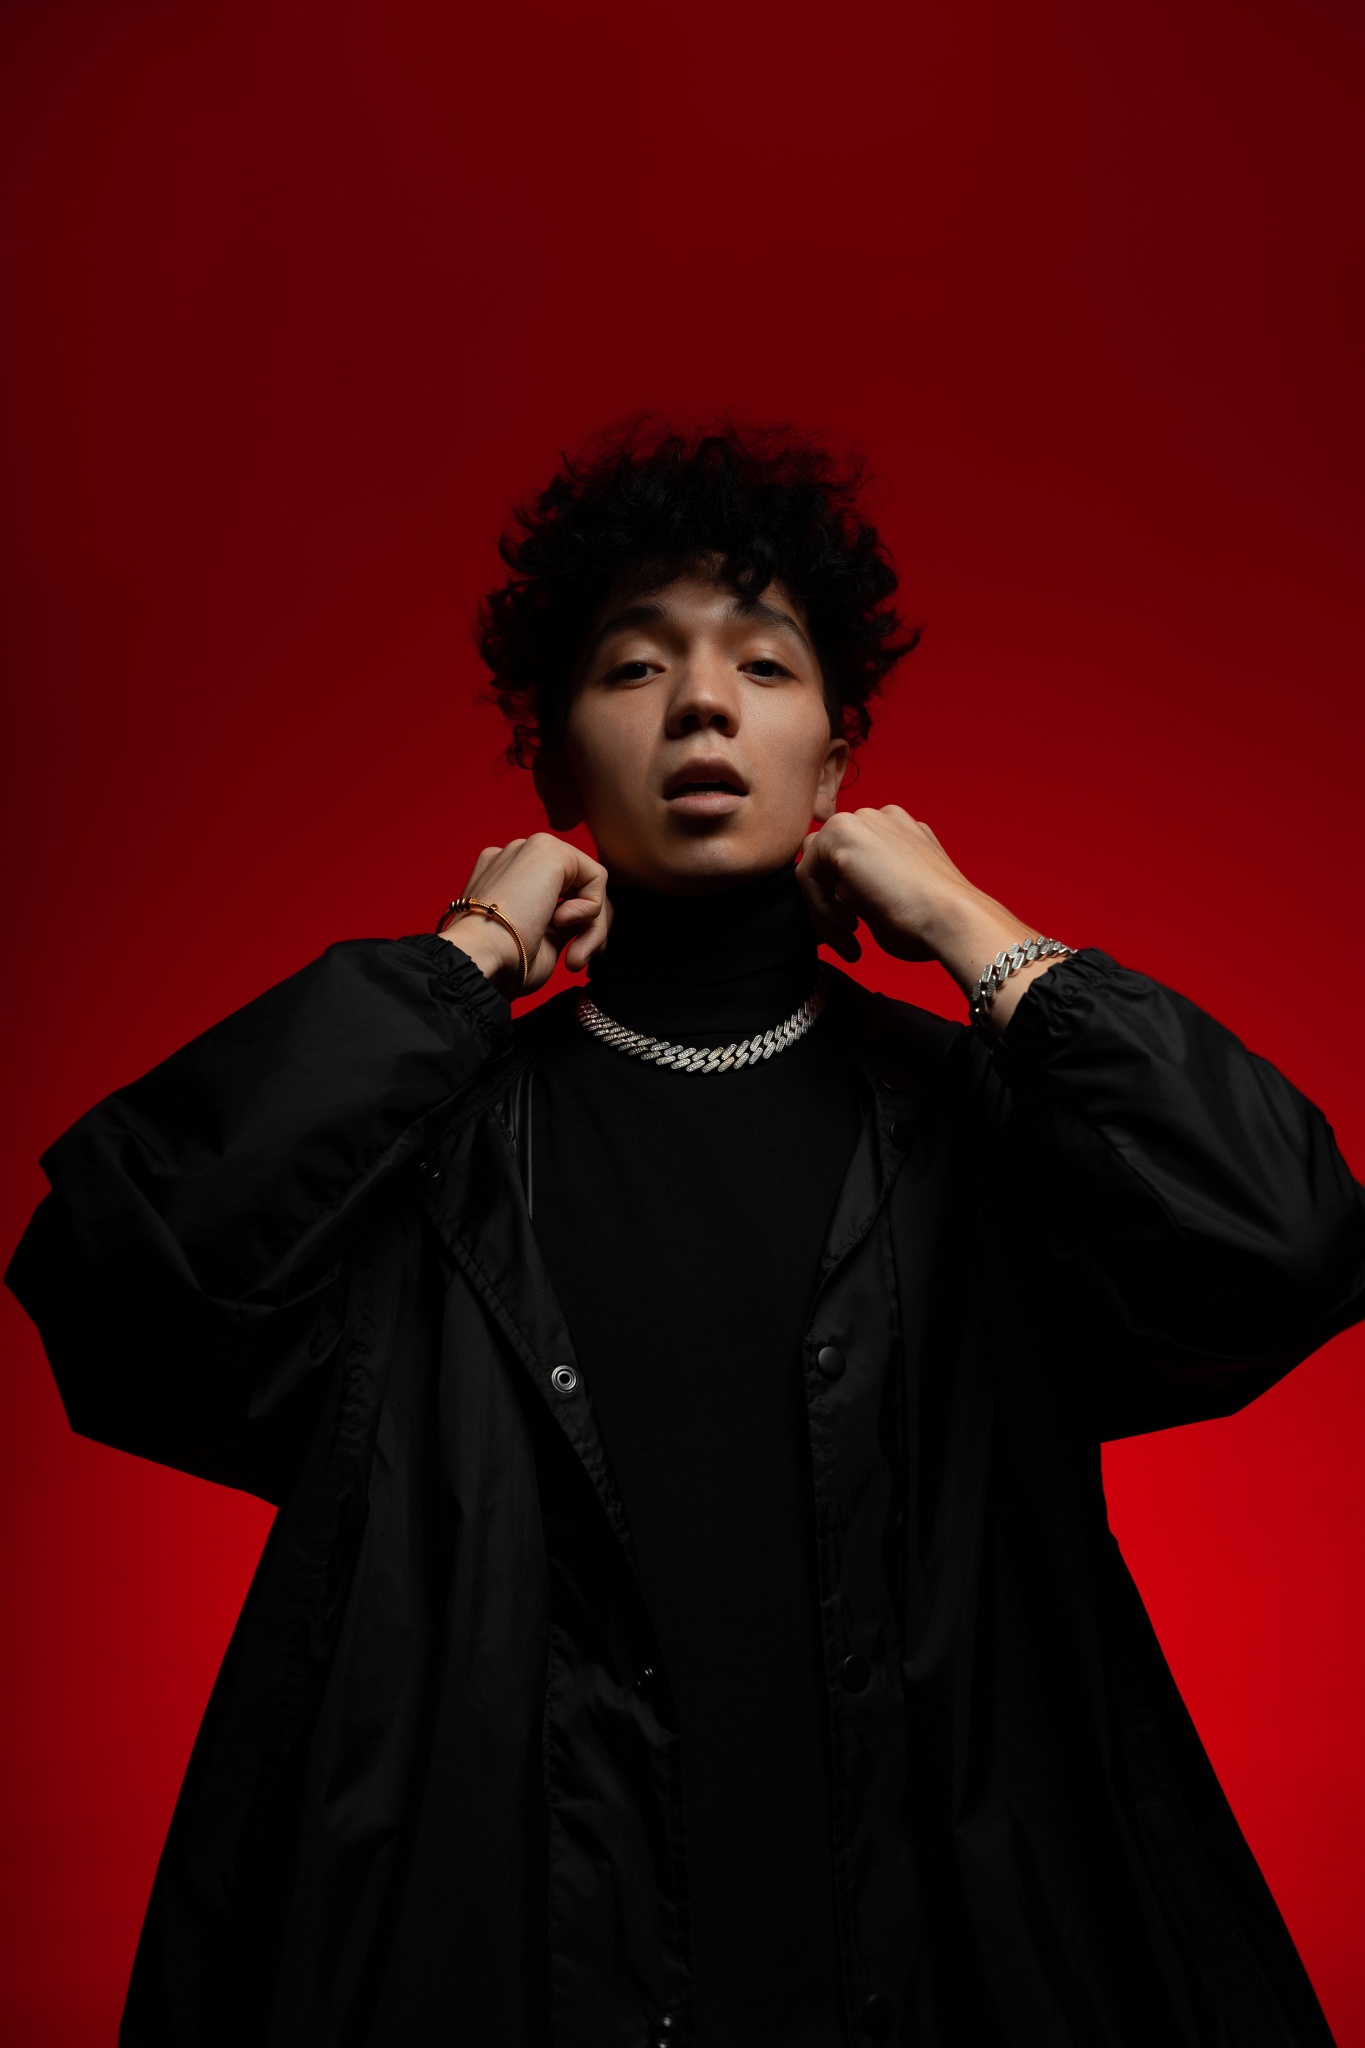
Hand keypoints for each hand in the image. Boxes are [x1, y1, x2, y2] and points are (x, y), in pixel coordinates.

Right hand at [440, 835, 610, 998]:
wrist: (478, 954)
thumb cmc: (502, 960)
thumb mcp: (540, 942)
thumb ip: (562, 924)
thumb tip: (588, 922)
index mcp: (504, 878)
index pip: (558, 895)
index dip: (577, 928)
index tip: (574, 958)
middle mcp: (515, 858)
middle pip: (577, 887)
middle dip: (588, 928)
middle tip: (577, 960)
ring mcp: (530, 849)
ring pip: (588, 884)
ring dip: (591, 926)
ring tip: (574, 954)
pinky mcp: (549, 849)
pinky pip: (596, 877)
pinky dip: (592, 908)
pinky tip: (562, 921)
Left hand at [797, 806, 1057, 1030]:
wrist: (952, 917)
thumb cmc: (931, 919)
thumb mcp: (891, 900)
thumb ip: (862, 890)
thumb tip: (838, 893)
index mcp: (898, 830)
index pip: (850, 861)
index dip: (844, 903)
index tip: (855, 936)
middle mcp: (879, 818)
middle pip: (827, 860)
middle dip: (829, 903)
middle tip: (848, 939)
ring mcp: (860, 821)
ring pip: (815, 867)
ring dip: (825, 909)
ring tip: (849, 940)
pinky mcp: (841, 834)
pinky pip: (807, 875)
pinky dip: (820, 909)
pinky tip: (849, 930)